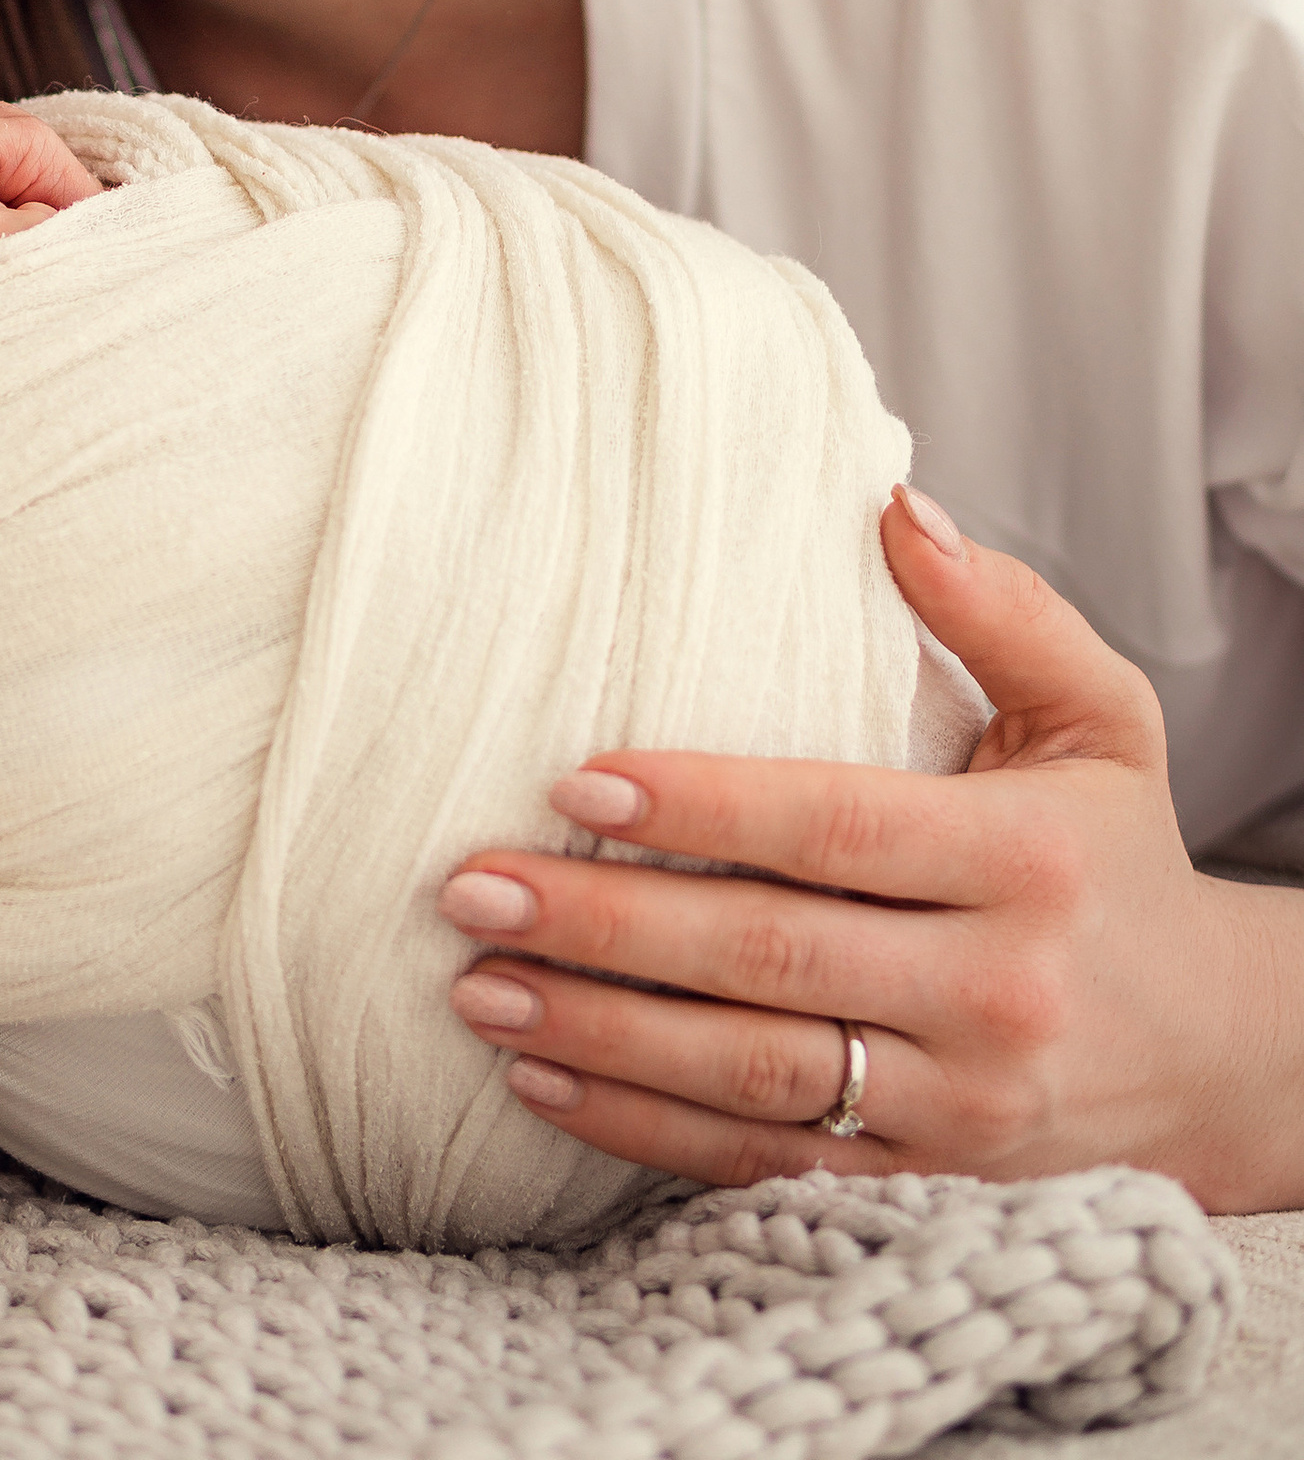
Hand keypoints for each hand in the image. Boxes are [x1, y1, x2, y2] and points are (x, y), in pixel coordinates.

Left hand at [439, 489, 1303, 1209]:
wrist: (1222, 1060)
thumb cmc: (1120, 859)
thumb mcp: (1099, 718)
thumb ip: (1002, 611)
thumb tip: (892, 505)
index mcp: (1025, 861)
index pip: (837, 828)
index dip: (702, 805)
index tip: (573, 779)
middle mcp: (995, 993)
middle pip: (771, 960)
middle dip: (606, 925)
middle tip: (472, 884)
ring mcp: (962, 1109)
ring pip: (755, 1077)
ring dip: (600, 1037)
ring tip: (477, 986)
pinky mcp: (929, 1189)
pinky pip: (766, 1163)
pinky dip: (646, 1133)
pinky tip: (545, 1081)